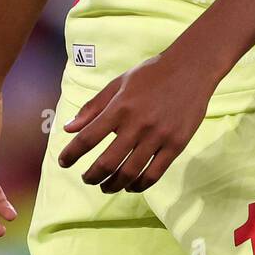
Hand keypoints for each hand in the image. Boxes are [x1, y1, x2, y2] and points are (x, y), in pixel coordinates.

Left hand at [58, 52, 215, 191]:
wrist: (191, 68)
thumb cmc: (152, 74)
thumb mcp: (119, 83)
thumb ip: (93, 107)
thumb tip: (68, 129)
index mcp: (120, 107)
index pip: (88, 138)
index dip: (71, 154)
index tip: (63, 162)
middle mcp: (137, 124)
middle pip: (107, 163)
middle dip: (92, 176)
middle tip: (87, 179)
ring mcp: (158, 136)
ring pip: (130, 173)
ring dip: (113, 185)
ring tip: (105, 186)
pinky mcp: (176, 144)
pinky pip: (154, 174)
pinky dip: (139, 185)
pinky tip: (131, 186)